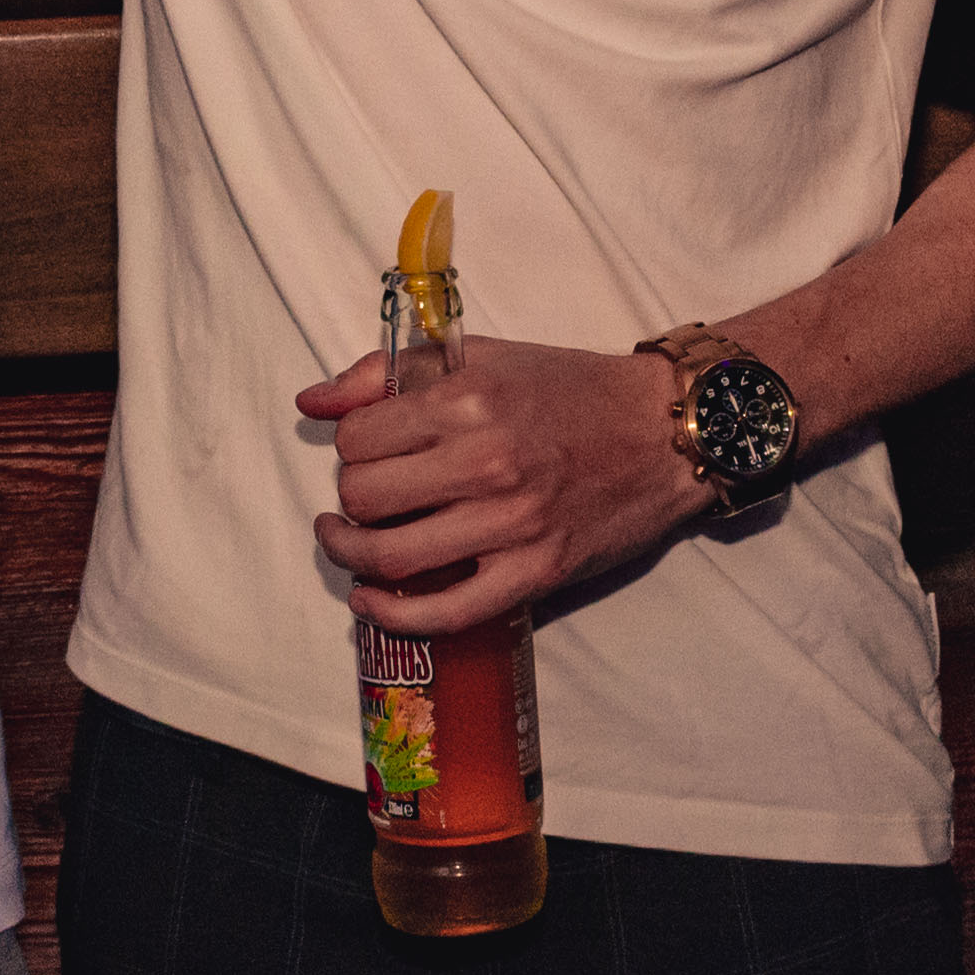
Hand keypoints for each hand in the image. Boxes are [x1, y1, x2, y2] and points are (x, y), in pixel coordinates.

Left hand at [299, 337, 715, 636]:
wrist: (662, 432)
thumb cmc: (571, 390)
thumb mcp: (481, 358)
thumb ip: (387, 373)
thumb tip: (311, 401)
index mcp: (468, 400)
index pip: (358, 439)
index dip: (350, 447)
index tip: (368, 451)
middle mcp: (487, 461)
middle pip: (365, 497)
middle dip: (352, 498)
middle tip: (370, 495)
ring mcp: (512, 523)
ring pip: (390, 555)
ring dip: (353, 554)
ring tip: (351, 544)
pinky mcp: (535, 572)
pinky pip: (445, 611)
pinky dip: (394, 615)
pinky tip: (371, 601)